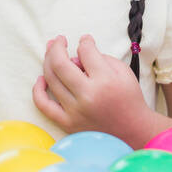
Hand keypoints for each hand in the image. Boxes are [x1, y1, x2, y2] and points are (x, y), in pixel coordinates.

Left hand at [33, 34, 147, 138]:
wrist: (133, 131)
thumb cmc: (128, 98)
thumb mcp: (123, 71)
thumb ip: (100, 57)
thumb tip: (76, 53)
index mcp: (105, 81)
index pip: (85, 51)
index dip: (84, 41)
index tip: (85, 40)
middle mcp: (87, 96)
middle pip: (60, 63)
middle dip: (57, 46)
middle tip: (59, 40)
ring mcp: (75, 111)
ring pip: (50, 79)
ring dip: (48, 61)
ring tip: (51, 52)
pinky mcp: (68, 124)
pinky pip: (43, 105)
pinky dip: (38, 89)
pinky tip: (42, 78)